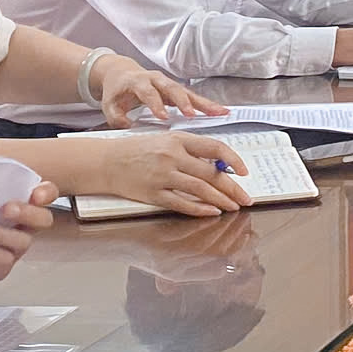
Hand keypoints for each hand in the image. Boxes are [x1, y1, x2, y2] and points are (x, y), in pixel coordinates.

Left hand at [0, 184, 52, 286]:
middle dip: (28, 212)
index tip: (36, 194)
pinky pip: (5, 260)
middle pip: (43, 219)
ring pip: (24, 241)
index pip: (44, 194)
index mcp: (13, 202)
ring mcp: (9, 249)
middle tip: (6, 209)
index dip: (47, 193)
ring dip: (2, 232)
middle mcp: (17, 225)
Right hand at [90, 134, 253, 217]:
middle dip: (233, 188)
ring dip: (221, 200)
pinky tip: (212, 212)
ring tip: (233, 207)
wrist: (106, 161)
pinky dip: (199, 209)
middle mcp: (172, 156)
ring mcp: (162, 175)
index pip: (215, 148)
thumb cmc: (137, 150)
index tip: (244, 172)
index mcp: (178, 139)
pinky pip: (182, 203)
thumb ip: (191, 151)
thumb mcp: (165, 140)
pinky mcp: (153, 193)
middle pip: (211, 173)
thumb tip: (219, 165)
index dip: (234, 161)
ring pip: (200, 189)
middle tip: (246, 198)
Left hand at [93, 54, 226, 125]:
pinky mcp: (176, 89)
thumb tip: (127, 125)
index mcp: (138, 81)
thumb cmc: (117, 89)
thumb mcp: (109, 103)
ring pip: (187, 91)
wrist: (121, 73)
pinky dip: (206, 104)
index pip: (149, 93)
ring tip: (218, 112)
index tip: (163, 117)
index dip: (156, 104)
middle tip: (192, 114)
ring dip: (203, 102)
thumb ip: (116, 117)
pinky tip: (220, 111)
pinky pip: (193, 96)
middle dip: (183, 102)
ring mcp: (168, 83)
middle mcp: (156, 79)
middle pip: (172, 89)